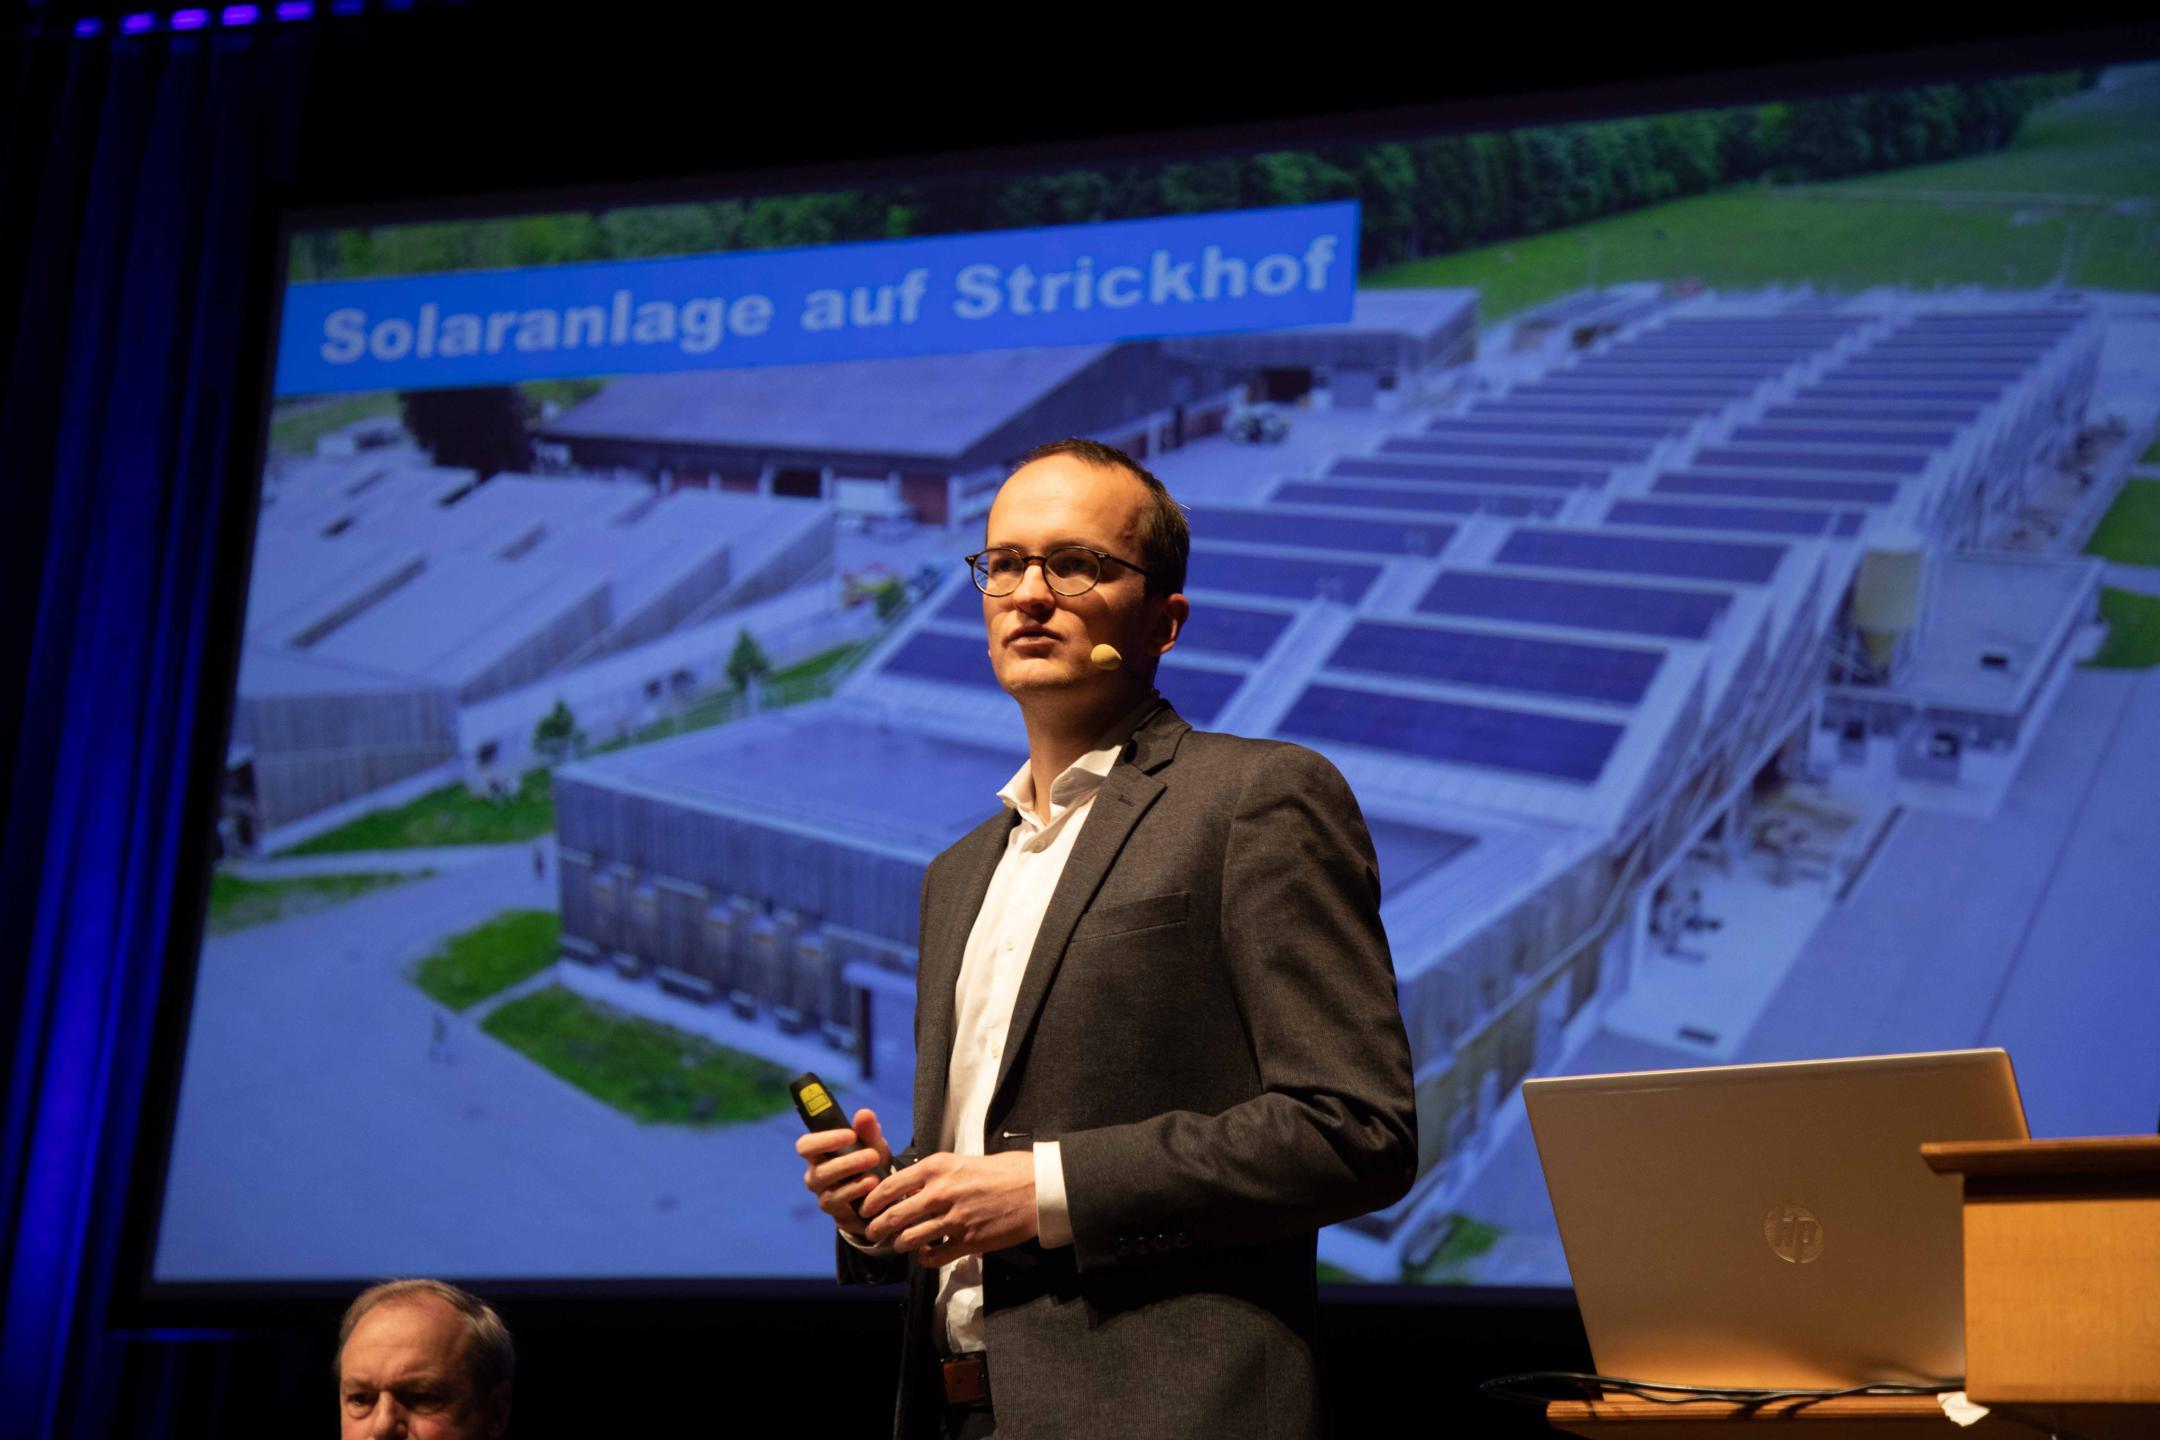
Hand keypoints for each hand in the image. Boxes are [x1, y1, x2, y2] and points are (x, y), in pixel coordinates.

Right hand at [796, 1108, 891, 1238]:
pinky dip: (856, 1193)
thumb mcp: (873, 1144)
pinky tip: (872, 1186)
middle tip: (872, 1156)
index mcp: (819, 1153)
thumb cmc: (870, 1161)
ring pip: (828, 1189)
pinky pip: (838, 1202)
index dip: (824, 1140)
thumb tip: (864, 1114)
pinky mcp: (833, 1210)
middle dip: (845, 1162)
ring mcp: (822, 1193)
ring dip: (851, 1179)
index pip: (806, 1145)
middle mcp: (815, 1174)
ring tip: (875, 1175)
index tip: (850, 1135)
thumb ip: (868, 1130)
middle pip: (818, 1169)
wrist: (880, 1193)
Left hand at [860, 1150, 1035, 1266]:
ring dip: (899, 1245)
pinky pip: (934, 1257)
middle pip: (894, 1217)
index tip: (866, 1208)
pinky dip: (925, 1258)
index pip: (890, 1186)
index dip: (872, 1201)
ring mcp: (953, 1219)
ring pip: (909, 1239)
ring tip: (897, 1245)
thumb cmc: (1004, 1170)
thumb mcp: (962, 1161)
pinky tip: (926, 1253)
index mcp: (937, 1167)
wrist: (1036, 1188)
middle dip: (877, 1228)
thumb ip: (936, 1175)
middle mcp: (940, 1193)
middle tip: (872, 1233)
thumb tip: (911, 1188)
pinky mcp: (968, 1242)